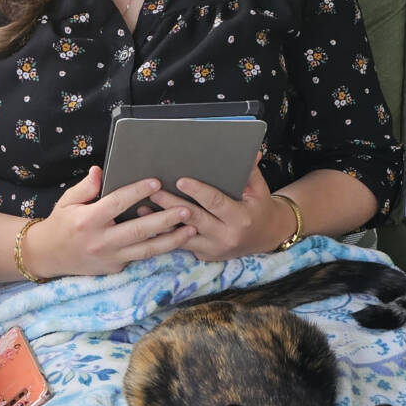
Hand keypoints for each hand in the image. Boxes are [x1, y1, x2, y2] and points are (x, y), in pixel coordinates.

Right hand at [25, 166, 196, 277]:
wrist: (49, 256)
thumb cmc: (61, 223)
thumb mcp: (67, 201)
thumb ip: (86, 187)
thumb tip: (100, 170)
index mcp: (89, 220)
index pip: (117, 203)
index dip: (137, 192)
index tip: (156, 182)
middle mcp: (101, 241)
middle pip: (139, 230)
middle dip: (165, 220)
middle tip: (186, 210)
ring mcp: (110, 258)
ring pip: (147, 250)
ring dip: (172, 240)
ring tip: (192, 230)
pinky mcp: (116, 268)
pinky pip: (141, 257)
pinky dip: (160, 249)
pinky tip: (177, 241)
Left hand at [151, 157, 289, 262]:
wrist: (264, 238)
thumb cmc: (259, 208)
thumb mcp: (259, 190)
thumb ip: (250, 172)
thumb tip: (251, 150)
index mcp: (240, 218)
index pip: (216, 203)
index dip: (198, 191)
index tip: (180, 180)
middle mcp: (226, 236)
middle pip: (194, 218)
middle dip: (172, 204)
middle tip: (153, 191)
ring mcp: (213, 248)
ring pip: (182, 236)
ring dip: (161, 222)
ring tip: (141, 208)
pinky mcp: (203, 254)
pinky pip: (180, 244)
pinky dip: (164, 234)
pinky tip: (148, 223)